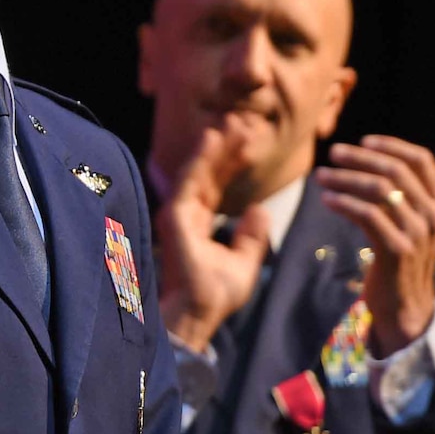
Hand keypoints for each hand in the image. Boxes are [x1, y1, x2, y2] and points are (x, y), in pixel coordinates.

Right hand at [155, 121, 272, 353]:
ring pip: (198, 170)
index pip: (215, 184)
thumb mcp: (244, 262)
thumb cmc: (216, 294)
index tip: (248, 141)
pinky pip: (190, 180)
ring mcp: (178, 214)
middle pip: (207, 173)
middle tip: (242, 121)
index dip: (230, 162)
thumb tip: (260, 211)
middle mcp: (185, 214)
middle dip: (224, 147)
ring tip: (232, 122)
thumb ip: (251, 237)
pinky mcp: (175, 217)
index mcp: (198, 223)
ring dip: (214, 146)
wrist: (200, 312)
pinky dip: (201, 158)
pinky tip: (214, 139)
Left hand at [313, 134, 434, 354]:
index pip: (422, 160)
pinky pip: (367, 214)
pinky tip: (326, 199)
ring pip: (378, 189)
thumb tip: (365, 156)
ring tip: (320, 176)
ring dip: (344, 178)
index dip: (392, 146)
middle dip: (360, 158)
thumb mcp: (411, 220)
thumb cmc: (400, 254)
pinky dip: (343, 202)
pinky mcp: (397, 250)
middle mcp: (434, 215)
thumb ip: (402, 193)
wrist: (406, 303)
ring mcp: (418, 233)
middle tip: (333, 153)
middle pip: (395, 171)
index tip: (363, 140)